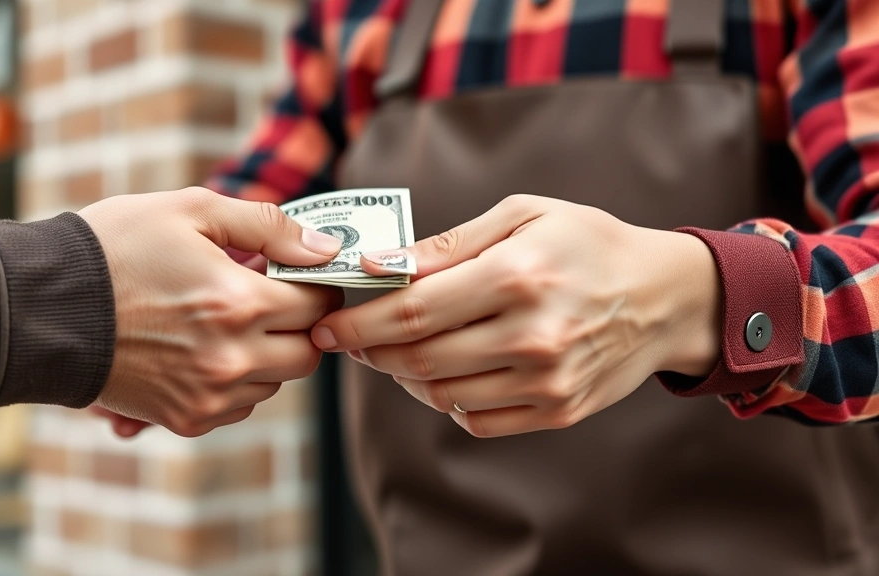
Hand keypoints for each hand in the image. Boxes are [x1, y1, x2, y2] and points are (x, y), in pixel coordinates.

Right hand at [79, 187, 343, 437]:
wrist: (40, 306)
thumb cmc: (114, 248)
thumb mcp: (191, 210)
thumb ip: (268, 227)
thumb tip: (326, 248)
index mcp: (238, 302)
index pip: (317, 304)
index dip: (316, 285)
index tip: (299, 276)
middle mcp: (231, 357)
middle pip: (307, 354)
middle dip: (299, 324)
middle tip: (272, 300)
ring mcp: (208, 395)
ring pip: (275, 383)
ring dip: (268, 354)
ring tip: (230, 321)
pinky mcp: (185, 419)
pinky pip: (240, 407)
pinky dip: (237, 382)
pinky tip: (207, 350)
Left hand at [311, 195, 721, 436]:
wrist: (666, 296)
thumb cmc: (587, 243)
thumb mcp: (522, 216)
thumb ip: (448, 245)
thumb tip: (380, 267)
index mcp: (516, 276)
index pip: (413, 312)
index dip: (360, 324)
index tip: (327, 327)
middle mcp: (531, 334)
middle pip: (419, 358)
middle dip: (371, 351)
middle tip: (352, 339)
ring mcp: (546, 380)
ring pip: (441, 395)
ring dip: (404, 377)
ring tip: (398, 352)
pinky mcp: (558, 411)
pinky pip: (477, 420)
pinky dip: (447, 401)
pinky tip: (447, 373)